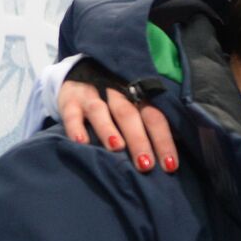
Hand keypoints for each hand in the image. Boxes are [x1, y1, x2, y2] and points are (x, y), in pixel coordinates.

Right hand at [59, 79, 178, 173]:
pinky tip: (81, 142)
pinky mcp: (69, 100)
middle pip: (130, 115)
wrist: (82, 75)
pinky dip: (76, 127)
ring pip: (101, 111)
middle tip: (145, 165)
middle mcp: (117, 94)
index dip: (163, 140)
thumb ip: (150, 127)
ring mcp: (91, 96)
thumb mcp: (136, 107)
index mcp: (139, 97)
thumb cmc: (117, 103)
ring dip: (108, 130)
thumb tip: (171, 157)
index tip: (170, 165)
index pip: (155, 118)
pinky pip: (71, 114)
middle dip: (139, 141)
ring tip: (116, 148)